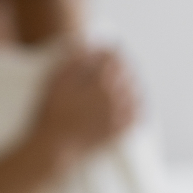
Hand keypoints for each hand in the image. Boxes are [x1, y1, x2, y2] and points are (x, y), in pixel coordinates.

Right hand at [31, 46, 136, 167]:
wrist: (56, 147)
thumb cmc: (52, 112)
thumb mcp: (56, 80)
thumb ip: (74, 59)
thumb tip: (89, 45)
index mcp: (100, 81)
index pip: (114, 56)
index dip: (108, 50)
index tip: (103, 51)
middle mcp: (116, 96)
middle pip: (128, 71)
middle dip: (121, 64)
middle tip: (113, 62)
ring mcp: (121, 114)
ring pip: (137, 90)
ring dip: (131, 81)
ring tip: (124, 78)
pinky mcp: (122, 130)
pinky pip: (140, 113)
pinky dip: (139, 104)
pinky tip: (134, 100)